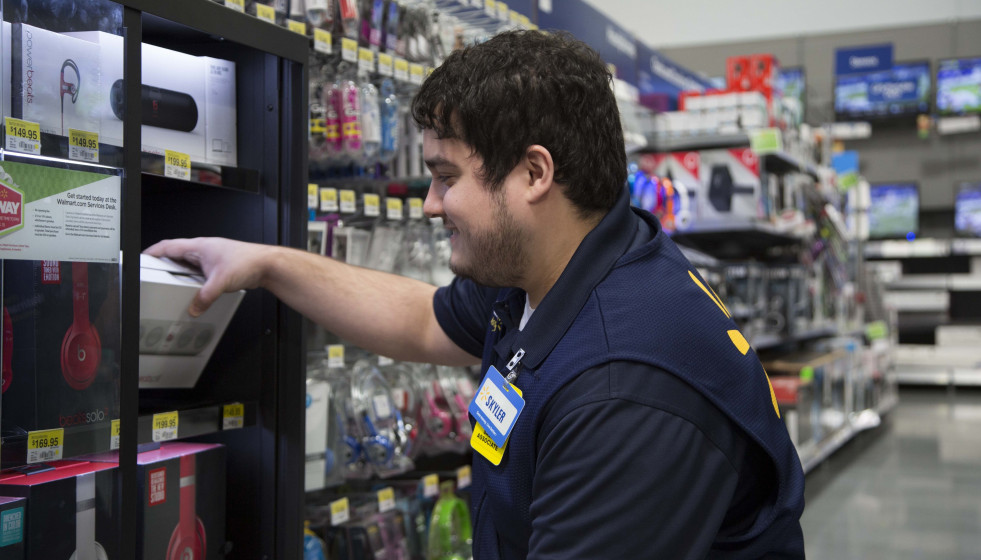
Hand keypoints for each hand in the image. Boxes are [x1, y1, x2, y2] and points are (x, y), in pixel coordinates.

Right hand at [144, 237, 272, 316]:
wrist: (267, 264)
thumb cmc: (248, 262)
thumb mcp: (220, 282)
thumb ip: (204, 297)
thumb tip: (194, 308)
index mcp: (199, 246)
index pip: (168, 246)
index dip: (152, 253)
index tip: (141, 258)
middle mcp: (204, 249)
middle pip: (176, 254)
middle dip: (163, 263)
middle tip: (152, 273)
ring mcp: (212, 257)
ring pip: (189, 263)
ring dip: (179, 272)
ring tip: (170, 282)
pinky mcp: (219, 266)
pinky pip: (199, 271)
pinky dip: (192, 278)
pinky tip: (193, 288)